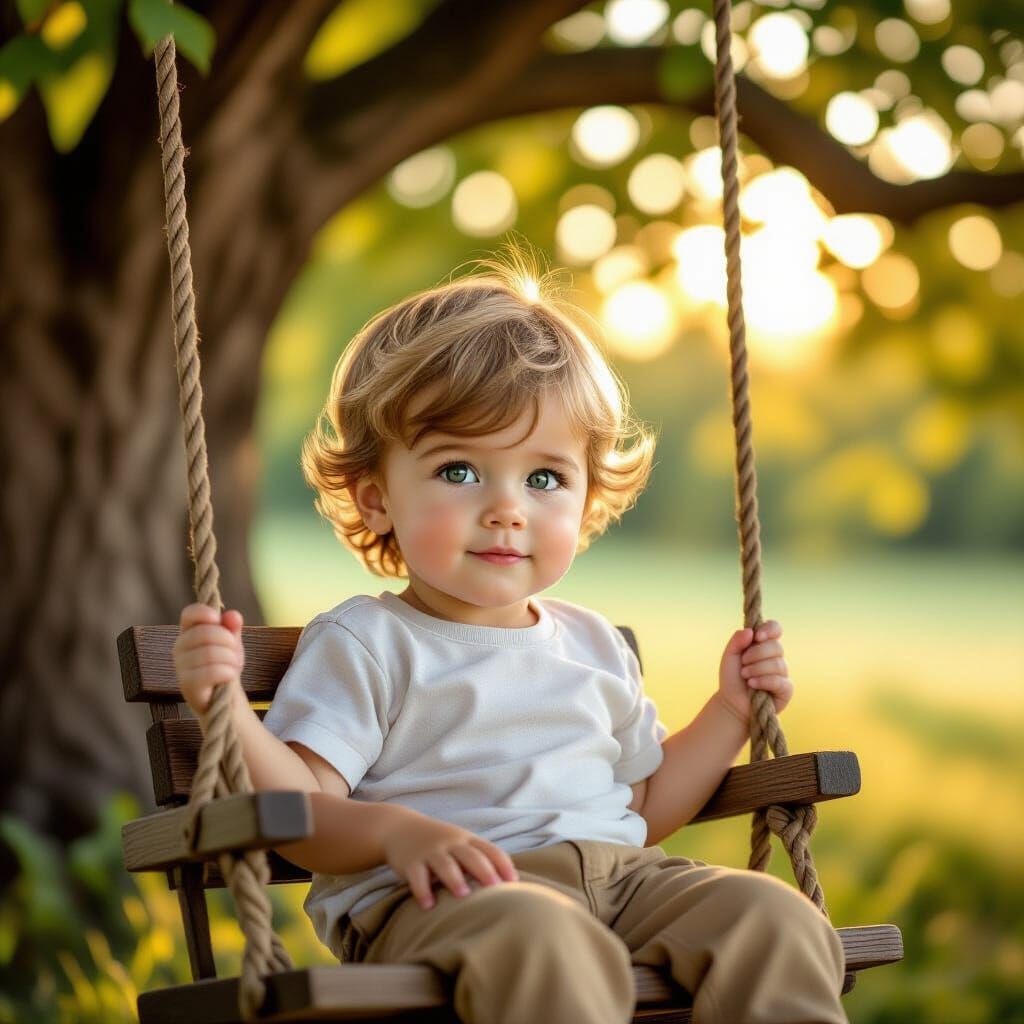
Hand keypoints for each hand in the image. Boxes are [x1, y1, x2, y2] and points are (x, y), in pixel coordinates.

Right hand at [172, 603, 245, 717]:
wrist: (222, 698)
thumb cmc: (224, 664)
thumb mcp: (232, 643)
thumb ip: (232, 627)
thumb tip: (233, 615)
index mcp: (189, 632)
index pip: (190, 613)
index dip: (205, 612)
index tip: (217, 619)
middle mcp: (180, 647)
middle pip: (206, 632)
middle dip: (229, 642)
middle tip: (234, 654)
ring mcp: (181, 667)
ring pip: (211, 652)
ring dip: (231, 659)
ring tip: (232, 667)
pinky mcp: (187, 685)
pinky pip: (212, 671)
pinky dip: (227, 672)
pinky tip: (229, 676)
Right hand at [381, 811, 519, 910]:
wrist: (399, 828)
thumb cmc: (439, 842)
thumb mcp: (459, 844)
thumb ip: (480, 859)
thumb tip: (509, 885)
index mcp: (466, 840)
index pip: (490, 850)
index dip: (503, 864)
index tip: (514, 882)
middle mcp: (451, 843)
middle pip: (470, 856)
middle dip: (483, 870)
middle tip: (495, 887)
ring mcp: (430, 851)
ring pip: (445, 864)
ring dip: (454, 879)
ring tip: (463, 895)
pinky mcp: (411, 862)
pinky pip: (417, 876)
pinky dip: (422, 890)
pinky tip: (428, 905)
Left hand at [716, 619, 792, 724]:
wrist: (732, 702)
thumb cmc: (732, 678)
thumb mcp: (729, 656)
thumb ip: (737, 641)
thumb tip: (750, 631)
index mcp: (764, 645)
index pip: (775, 629)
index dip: (769, 629)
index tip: (757, 636)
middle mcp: (776, 657)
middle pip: (776, 646)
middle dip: (756, 654)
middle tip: (743, 663)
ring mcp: (783, 673)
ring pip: (777, 664)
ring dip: (757, 669)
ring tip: (745, 676)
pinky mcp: (786, 689)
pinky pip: (779, 681)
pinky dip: (763, 681)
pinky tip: (752, 685)